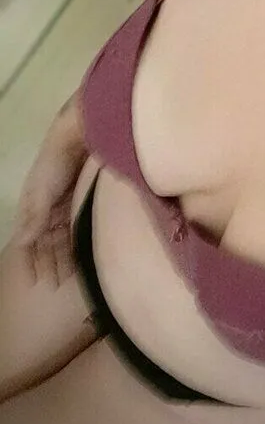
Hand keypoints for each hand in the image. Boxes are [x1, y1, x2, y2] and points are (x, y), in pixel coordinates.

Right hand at [12, 101, 86, 286]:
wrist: (80, 137)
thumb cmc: (55, 164)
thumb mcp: (40, 191)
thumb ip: (34, 217)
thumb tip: (22, 243)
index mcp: (33, 209)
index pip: (28, 242)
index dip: (30, 261)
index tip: (34, 283)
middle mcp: (48, 211)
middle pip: (47, 244)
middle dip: (50, 264)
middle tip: (57, 286)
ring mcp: (66, 207)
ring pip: (63, 239)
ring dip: (64, 258)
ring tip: (71, 278)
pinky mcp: (82, 203)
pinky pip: (77, 229)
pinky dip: (78, 244)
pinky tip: (85, 257)